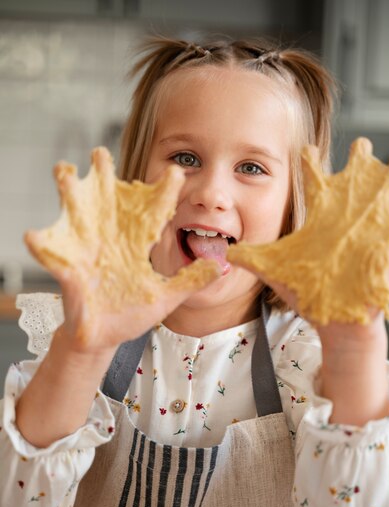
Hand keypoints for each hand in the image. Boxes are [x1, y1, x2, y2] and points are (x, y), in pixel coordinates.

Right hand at [24, 147, 220, 351]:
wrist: (106, 337)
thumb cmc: (132, 313)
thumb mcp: (166, 297)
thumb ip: (190, 281)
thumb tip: (221, 265)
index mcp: (137, 240)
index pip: (152, 209)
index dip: (163, 190)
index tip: (175, 172)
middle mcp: (110, 235)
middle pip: (106, 195)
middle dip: (101, 172)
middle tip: (100, 154)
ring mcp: (86, 248)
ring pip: (74, 211)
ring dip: (67, 190)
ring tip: (64, 172)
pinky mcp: (68, 268)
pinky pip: (52, 254)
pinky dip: (43, 246)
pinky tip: (35, 236)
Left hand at [228, 137, 388, 326]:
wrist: (333, 320)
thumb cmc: (308, 293)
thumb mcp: (275, 270)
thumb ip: (252, 258)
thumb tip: (225, 254)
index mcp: (320, 218)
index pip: (315, 181)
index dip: (311, 163)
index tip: (305, 149)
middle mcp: (347, 218)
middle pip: (356, 176)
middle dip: (361, 158)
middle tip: (362, 146)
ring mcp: (371, 231)